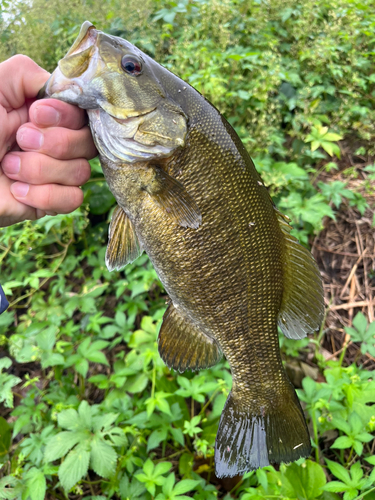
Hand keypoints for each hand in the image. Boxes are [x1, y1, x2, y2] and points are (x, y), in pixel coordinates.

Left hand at [0, 55, 96, 227]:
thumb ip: (28, 74)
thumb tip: (64, 90)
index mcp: (45, 115)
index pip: (83, 114)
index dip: (66, 117)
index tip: (36, 115)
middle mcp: (55, 142)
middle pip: (89, 143)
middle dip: (55, 144)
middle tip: (19, 141)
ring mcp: (55, 174)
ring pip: (81, 172)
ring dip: (40, 170)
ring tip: (8, 167)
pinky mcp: (51, 201)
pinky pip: (73, 198)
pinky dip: (44, 195)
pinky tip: (17, 190)